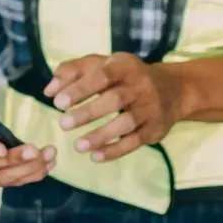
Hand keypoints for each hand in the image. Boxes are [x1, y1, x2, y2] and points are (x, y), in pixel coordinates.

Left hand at [44, 53, 189, 161]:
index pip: (102, 75)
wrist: (174, 90)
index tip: (58, 102)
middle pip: (115, 99)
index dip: (81, 88)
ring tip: (78, 146)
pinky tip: (96, 156)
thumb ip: (74, 72)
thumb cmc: (127, 77)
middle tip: (63, 124)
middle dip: (88, 112)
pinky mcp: (155, 130)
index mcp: (125, 66)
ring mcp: (150, 109)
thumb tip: (49, 91)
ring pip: (127, 123)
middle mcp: (141, 86)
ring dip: (101, 135)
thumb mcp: (103, 65)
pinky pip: (135, 142)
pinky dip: (115, 150)